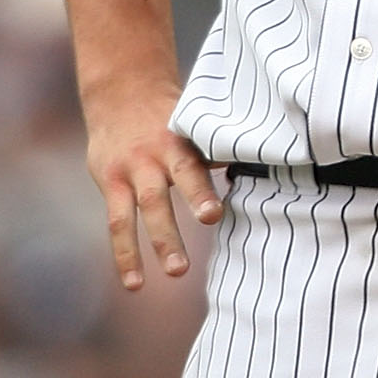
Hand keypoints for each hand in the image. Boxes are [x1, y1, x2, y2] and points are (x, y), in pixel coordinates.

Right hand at [83, 76, 222, 290]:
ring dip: (156, 244)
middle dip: (177, 223)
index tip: (213, 215)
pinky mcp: (110, 184)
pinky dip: (125, 256)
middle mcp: (151, 157)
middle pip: (163, 191)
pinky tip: (134, 284)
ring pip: (137, 212)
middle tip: (192, 254)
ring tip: (175, 273)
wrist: (121, 93)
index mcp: (178, 141)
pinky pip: (116, 223)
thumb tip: (267, 167)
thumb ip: (216, 150)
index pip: (191, 166)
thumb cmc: (172, 117)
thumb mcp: (192, 124)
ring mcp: (129, 171)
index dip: (201, 191)